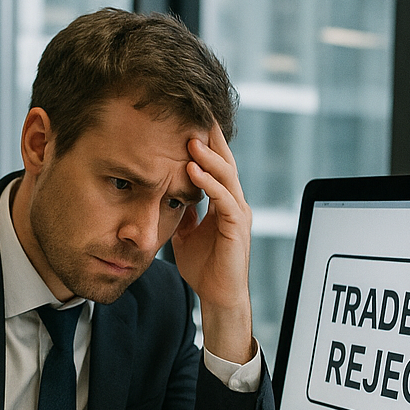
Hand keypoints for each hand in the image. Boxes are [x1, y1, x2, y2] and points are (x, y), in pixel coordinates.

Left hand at [171, 121, 254, 363]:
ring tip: (190, 139)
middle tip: (194, 114)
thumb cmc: (204, 268)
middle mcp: (235, 203)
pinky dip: (209, 183)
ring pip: (227, 176)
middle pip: (226, 161)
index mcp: (224, 202)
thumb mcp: (186, 233)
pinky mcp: (238, 227)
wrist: (218, 295)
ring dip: (208, 157)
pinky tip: (192, 170)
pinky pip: (225, 199)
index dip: (205, 142)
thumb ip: (183, 212)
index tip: (188, 120)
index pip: (216, 164)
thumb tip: (169, 194)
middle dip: (211, 138)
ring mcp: (239, 214)